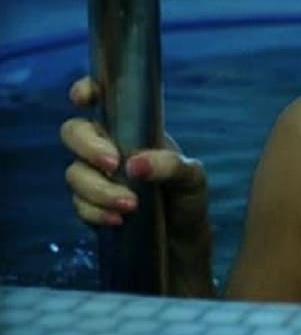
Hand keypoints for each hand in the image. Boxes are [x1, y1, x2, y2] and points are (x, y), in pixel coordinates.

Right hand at [60, 76, 209, 238]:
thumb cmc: (188, 200)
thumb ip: (170, 166)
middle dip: (87, 146)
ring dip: (98, 188)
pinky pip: (78, 204)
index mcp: (135, 130)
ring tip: (131, 205)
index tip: (84, 97)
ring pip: (74, 172)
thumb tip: (134, 164)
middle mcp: (110, 148)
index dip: (87, 90)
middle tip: (113, 163)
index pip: (104, 100)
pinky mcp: (90, 207)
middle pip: (74, 132)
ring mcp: (96, 177)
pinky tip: (118, 220)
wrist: (182, 244)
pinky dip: (95, 212)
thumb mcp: (192, 178)